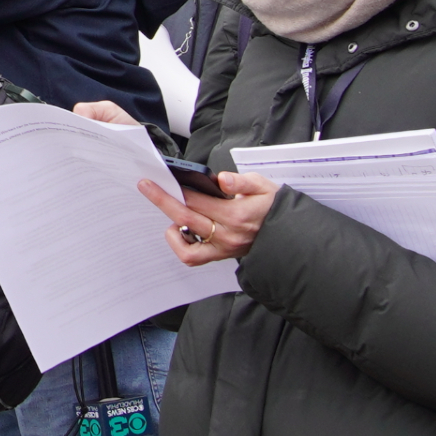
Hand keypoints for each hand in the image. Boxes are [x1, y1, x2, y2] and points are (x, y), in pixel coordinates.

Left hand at [134, 174, 276, 266]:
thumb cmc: (274, 208)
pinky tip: (180, 230)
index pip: (196, 200)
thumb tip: (222, 180)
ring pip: (185, 245)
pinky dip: (180, 245)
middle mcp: (226, 234)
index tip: (159, 178)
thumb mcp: (264, 187)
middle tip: (147, 187)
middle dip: (162, 200)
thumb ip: (242, 181)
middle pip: (184, 217)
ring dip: (171, 227)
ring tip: (170, 211)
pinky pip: (193, 257)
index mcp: (236, 214)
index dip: (175, 188)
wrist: (288, 234)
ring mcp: (222, 248)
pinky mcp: (220, 256)